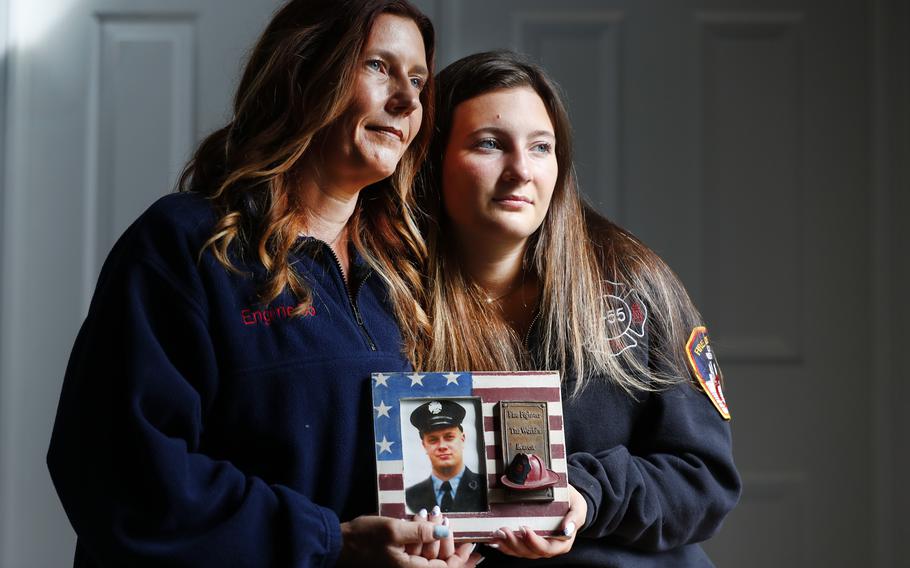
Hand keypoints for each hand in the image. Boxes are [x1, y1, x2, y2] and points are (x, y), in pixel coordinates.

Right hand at [338, 515, 481, 566]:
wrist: (338, 544)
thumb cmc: (363, 538)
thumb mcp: (393, 530)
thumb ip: (421, 532)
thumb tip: (444, 532)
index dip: (463, 558)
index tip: (474, 545)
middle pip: (439, 562)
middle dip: (448, 542)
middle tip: (451, 523)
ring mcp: (403, 566)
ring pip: (428, 555)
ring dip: (434, 537)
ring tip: (436, 518)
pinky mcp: (396, 559)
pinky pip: (416, 552)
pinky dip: (422, 538)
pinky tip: (422, 522)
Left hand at [491, 484, 586, 558]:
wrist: (567, 500)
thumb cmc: (572, 504)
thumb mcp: (578, 508)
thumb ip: (575, 518)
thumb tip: (567, 529)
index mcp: (561, 542)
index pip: (546, 549)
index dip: (534, 542)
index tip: (524, 529)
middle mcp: (548, 546)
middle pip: (529, 552)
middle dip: (515, 543)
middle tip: (504, 530)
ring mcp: (535, 544)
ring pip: (519, 551)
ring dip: (506, 544)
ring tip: (496, 534)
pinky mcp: (525, 540)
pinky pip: (513, 546)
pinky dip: (502, 544)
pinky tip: (492, 538)